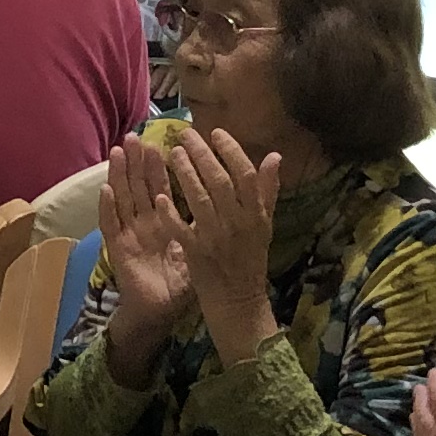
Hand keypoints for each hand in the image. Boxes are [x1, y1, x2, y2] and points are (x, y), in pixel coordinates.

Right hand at [99, 136, 194, 349]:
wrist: (162, 313)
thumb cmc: (180, 283)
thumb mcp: (198, 248)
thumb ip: (210, 224)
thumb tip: (231, 201)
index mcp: (162, 222)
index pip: (160, 187)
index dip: (160, 166)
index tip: (164, 141)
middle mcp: (143, 224)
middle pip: (138, 186)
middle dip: (137, 162)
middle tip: (136, 136)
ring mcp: (129, 234)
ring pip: (122, 198)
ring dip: (119, 174)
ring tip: (119, 151)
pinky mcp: (118, 250)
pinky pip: (111, 225)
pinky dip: (107, 207)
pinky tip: (106, 189)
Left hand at [170, 127, 284, 365]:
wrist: (239, 302)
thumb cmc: (250, 261)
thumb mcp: (265, 226)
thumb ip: (267, 191)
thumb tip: (275, 156)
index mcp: (257, 215)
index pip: (246, 174)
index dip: (231, 151)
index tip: (216, 132)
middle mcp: (238, 224)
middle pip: (220, 181)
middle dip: (202, 155)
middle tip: (185, 135)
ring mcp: (217, 239)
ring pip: (200, 200)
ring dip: (185, 174)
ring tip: (172, 153)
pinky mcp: (197, 255)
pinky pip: (181, 230)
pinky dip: (171, 214)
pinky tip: (160, 197)